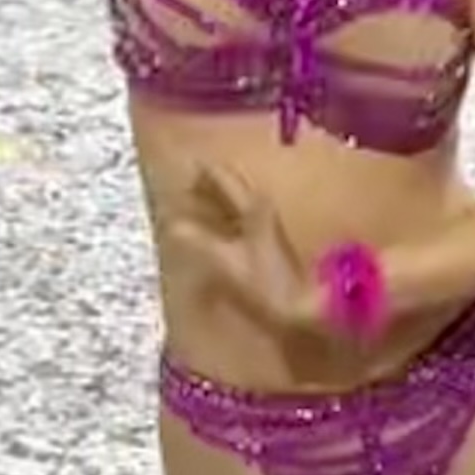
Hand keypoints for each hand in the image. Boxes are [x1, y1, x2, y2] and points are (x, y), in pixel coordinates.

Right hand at [158, 160, 310, 331]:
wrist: (303, 306)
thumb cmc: (265, 283)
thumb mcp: (225, 261)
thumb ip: (197, 240)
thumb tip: (172, 224)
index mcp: (252, 206)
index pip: (222, 176)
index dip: (199, 171)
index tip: (178, 168)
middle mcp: (262, 206)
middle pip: (231, 183)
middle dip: (206, 181)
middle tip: (180, 185)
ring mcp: (267, 221)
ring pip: (237, 198)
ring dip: (215, 197)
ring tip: (191, 201)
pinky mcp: (268, 237)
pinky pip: (241, 214)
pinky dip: (224, 212)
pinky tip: (212, 224)